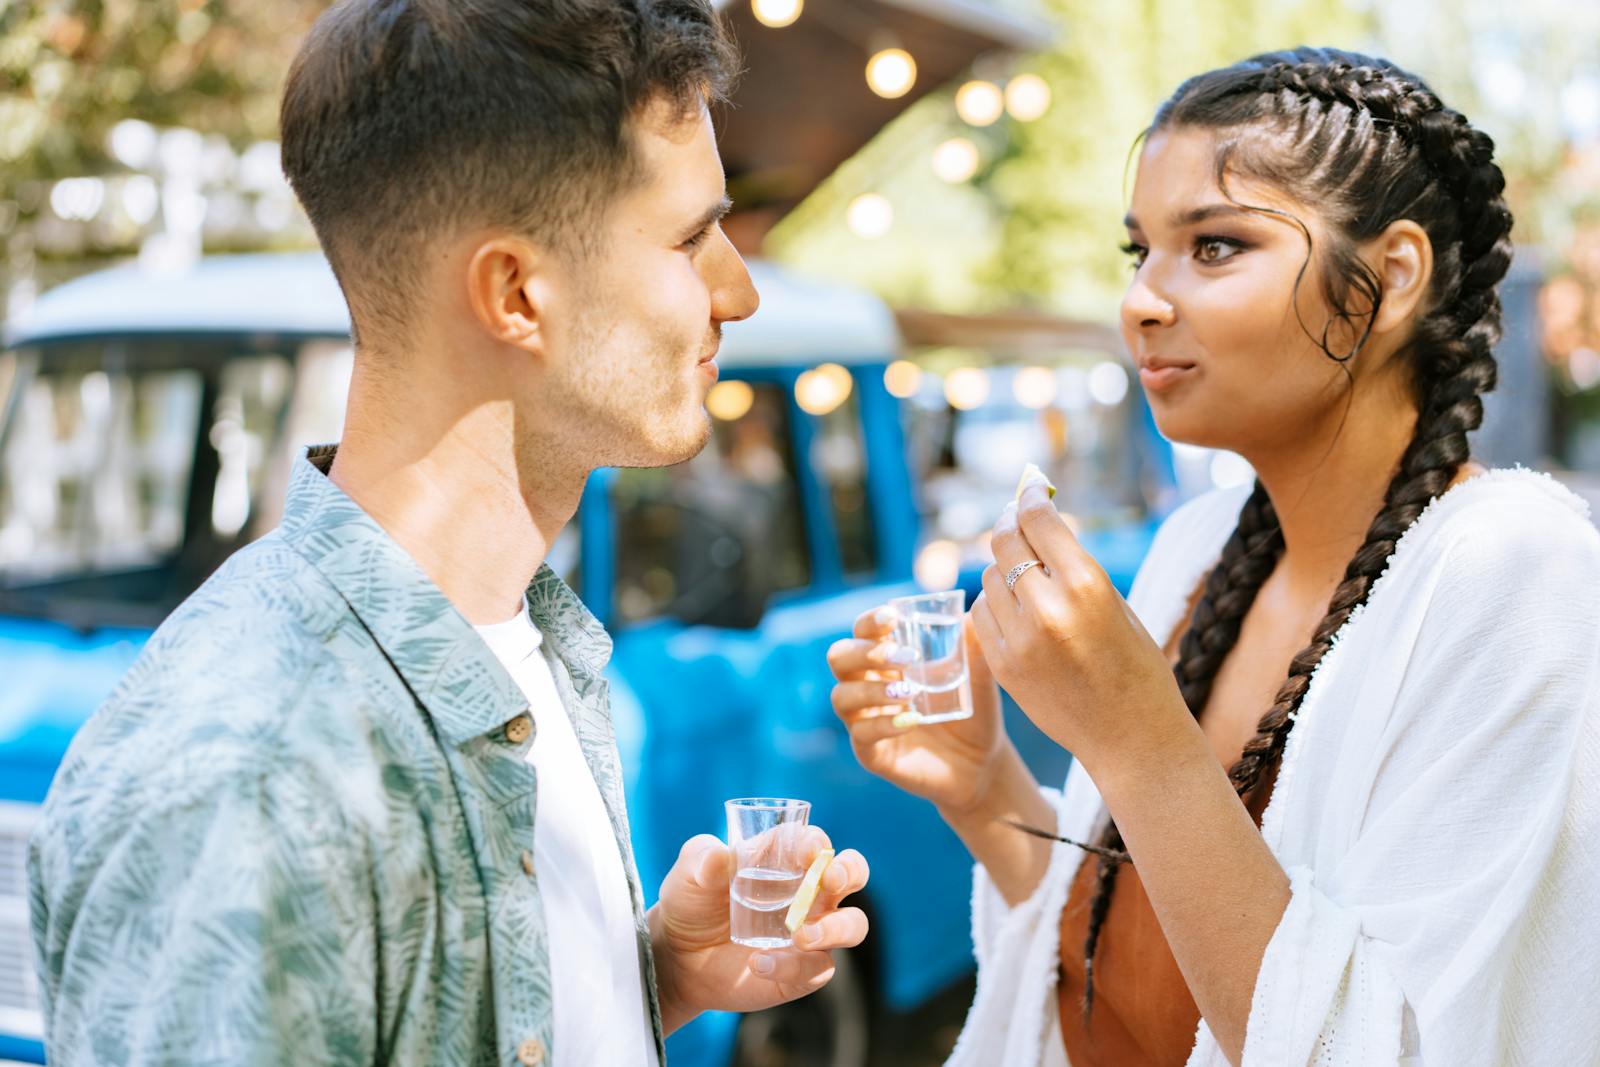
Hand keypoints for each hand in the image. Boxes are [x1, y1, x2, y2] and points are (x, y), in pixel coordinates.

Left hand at [650, 831, 868, 1034]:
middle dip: (850, 871)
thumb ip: (701, 858)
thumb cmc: (691, 902)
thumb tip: (717, 856)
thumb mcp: (688, 874)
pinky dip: (792, 967)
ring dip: (836, 928)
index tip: (805, 850)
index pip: (815, 842)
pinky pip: (817, 969)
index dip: (816, 843)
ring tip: (800, 936)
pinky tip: (758, 963)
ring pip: (852, 925)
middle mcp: (808, 892)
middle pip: (853, 873)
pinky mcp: (801, 971)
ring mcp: (810, 932)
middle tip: (830, 880)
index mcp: (786, 859)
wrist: (679, 957)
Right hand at [827, 606, 1009, 814]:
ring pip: (841, 696)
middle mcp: (866, 684)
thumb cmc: (973, 710)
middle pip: (839, 657)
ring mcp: (864, 719)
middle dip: (866, 652)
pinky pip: (861, 735)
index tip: (892, 616)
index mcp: (885, 659)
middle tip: (904, 656)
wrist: (982, 762)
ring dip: (872, 690)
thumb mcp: (978, 673)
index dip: (870, 621)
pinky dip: (883, 724)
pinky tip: (911, 720)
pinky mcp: (871, 752)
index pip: (863, 630)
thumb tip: (975, 610)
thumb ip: (974, 642)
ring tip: (909, 692)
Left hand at [972, 476, 1189, 773]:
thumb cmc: (1135, 665)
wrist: (1132, 737)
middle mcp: (1047, 608)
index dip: (1029, 496)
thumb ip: (1074, 565)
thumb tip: (1038, 520)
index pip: (1040, 519)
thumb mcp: (1115, 604)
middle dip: (1009, 522)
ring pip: (989, 575)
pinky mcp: (1002, 664)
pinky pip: (983, 611)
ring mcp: (1019, 639)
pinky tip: (1015, 608)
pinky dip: (995, 602)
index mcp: (1087, 586)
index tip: (1030, 488)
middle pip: (1004, 541)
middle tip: (1015, 517)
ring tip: (1026, 574)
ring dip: (1003, 566)